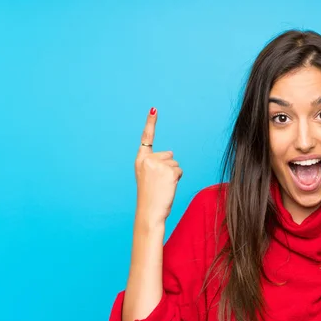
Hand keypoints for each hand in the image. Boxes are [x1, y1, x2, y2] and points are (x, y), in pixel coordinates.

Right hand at [134, 108, 182, 224]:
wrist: (149, 212)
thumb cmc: (150, 196)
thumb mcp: (148, 176)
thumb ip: (157, 163)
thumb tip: (172, 154)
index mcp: (140, 160)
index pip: (147, 138)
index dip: (151, 123)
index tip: (154, 109)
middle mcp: (148, 160)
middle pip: (169, 155)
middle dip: (168, 167)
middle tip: (159, 183)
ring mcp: (159, 165)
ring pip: (176, 164)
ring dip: (173, 175)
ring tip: (162, 186)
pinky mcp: (170, 172)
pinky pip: (180, 171)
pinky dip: (178, 179)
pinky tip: (169, 187)